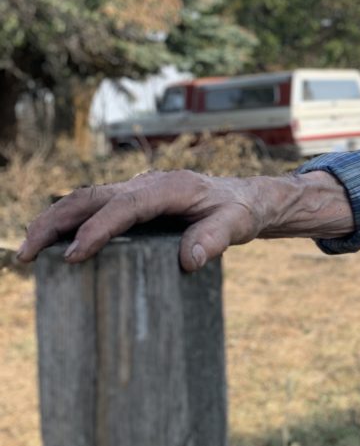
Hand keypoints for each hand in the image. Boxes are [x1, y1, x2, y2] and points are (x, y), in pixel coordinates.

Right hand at [15, 169, 352, 271]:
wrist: (246, 198)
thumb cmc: (240, 211)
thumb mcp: (238, 224)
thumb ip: (216, 238)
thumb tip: (190, 260)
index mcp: (169, 187)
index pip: (126, 206)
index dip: (99, 228)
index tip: (76, 254)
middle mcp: (145, 185)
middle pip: (90, 198)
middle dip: (55, 222)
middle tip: (29, 254)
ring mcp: (135, 192)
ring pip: (83, 201)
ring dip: (52, 223)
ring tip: (27, 254)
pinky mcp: (130, 204)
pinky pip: (93, 210)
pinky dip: (67, 225)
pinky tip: (52, 248)